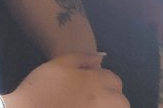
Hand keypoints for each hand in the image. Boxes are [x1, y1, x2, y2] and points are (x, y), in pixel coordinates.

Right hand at [6, 53, 126, 107]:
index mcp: (93, 81)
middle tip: (99, 99)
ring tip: (95, 106)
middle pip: (122, 101)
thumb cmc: (40, 88)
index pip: (115, 80)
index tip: (95, 85)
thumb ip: (82, 58)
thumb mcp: (58, 64)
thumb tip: (101, 59)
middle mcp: (100, 101)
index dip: (107, 81)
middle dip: (115, 99)